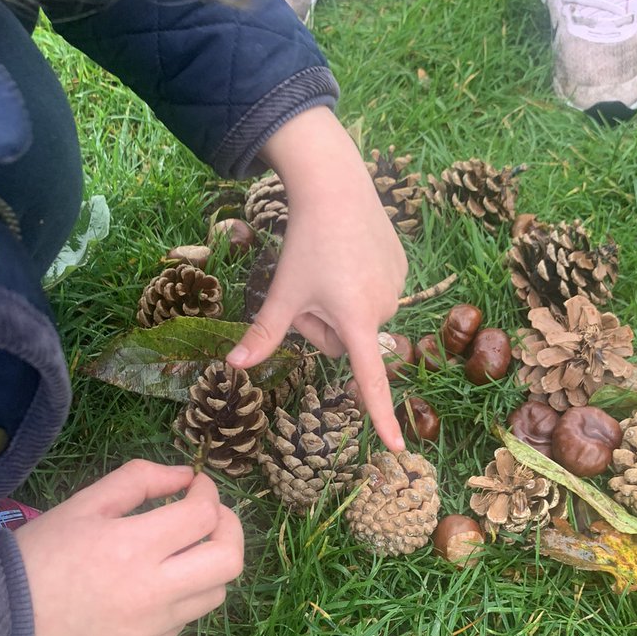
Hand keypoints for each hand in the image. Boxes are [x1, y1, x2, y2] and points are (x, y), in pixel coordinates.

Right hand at [15, 461, 242, 635]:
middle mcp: (152, 594)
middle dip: (230, 530)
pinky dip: (178, 599)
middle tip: (211, 517)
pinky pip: (181, 623)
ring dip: (207, 566)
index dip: (209, 492)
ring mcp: (150, 631)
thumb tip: (185, 475)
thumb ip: (140, 479)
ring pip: (213, 595)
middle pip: (229, 562)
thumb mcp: (86, 503)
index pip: (205, 515)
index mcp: (135, 548)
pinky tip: (149, 588)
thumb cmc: (41, 552)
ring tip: (181, 551)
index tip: (197, 485)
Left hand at [226, 108, 406, 450]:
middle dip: (324, 327)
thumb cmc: (306, 243)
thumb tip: (233, 368)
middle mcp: (383, 309)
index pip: (369, 381)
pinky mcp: (403, 270)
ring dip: (341, 305)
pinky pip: (374, 294)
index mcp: (354, 321)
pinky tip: (347, 254)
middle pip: (345, 342)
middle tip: (309, 290)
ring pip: (359, 318)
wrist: (336, 187)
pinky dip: (358, 282)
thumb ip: (263, 335)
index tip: (399, 449)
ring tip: (330, 266)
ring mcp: (397, 288)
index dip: (381, 416)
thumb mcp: (281, 292)